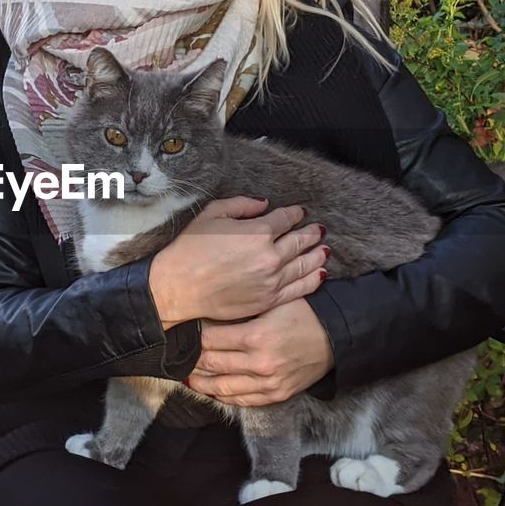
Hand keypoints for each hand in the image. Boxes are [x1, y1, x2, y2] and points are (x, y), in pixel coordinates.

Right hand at [148, 196, 326, 327]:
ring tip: (325, 250)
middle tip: (319, 230)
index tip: (300, 212)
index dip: (295, 214)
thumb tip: (264, 204)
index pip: (285, 219)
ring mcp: (271, 281)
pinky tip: (320, 274)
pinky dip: (312, 280)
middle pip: (300, 242)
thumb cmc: (189, 250)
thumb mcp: (212, 215)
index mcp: (257, 232)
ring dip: (317, 255)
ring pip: (304, 265)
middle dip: (311, 234)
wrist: (178, 288)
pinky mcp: (268, 300)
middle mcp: (269, 256)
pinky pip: (298, 289)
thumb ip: (241, 205)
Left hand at [185, 298, 333, 405]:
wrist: (335, 337)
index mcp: (256, 336)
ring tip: (188, 376)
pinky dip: (222, 396)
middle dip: (192, 359)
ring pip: (221, 388)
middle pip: (211, 364)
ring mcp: (268, 382)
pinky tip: (212, 389)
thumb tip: (209, 312)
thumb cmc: (303, 314)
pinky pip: (241, 401)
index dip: (194, 336)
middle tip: (179, 354)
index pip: (210, 340)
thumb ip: (243, 310)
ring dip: (200, 383)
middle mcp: (260, 363)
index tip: (184, 332)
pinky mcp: (276, 395)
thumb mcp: (273, 303)